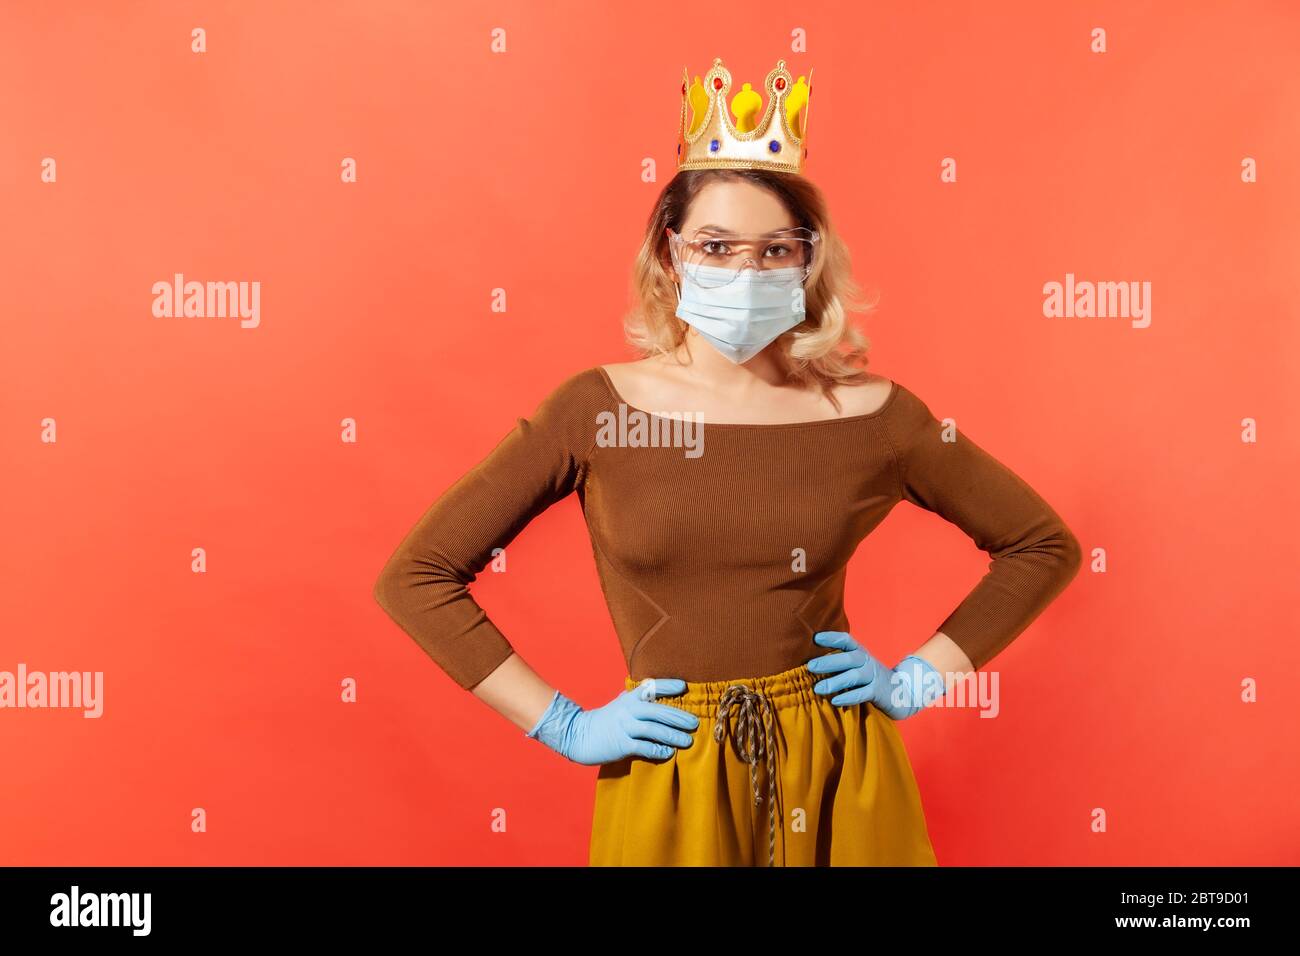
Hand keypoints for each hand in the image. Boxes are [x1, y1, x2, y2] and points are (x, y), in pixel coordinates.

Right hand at [524, 679, 700, 764]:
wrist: (578, 735)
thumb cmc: (605, 720)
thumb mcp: (620, 704)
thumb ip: (637, 699)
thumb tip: (657, 693)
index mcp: (629, 698)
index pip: (652, 687)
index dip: (668, 686)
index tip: (684, 686)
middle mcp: (628, 709)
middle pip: (658, 711)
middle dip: (679, 717)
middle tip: (695, 723)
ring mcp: (624, 727)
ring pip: (654, 729)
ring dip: (673, 735)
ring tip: (688, 741)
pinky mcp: (621, 744)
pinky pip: (643, 747)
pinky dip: (657, 750)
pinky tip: (668, 753)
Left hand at [807, 631, 944, 719]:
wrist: (902, 692)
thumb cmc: (870, 678)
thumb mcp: (858, 666)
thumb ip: (840, 663)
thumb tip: (811, 664)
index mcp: (860, 653)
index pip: (846, 640)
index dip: (832, 637)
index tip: (815, 638)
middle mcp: (867, 661)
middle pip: (849, 658)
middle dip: (829, 662)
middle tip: (810, 666)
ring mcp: (874, 676)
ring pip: (854, 676)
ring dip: (835, 682)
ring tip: (818, 688)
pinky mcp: (879, 692)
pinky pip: (863, 694)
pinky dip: (848, 697)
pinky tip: (835, 700)